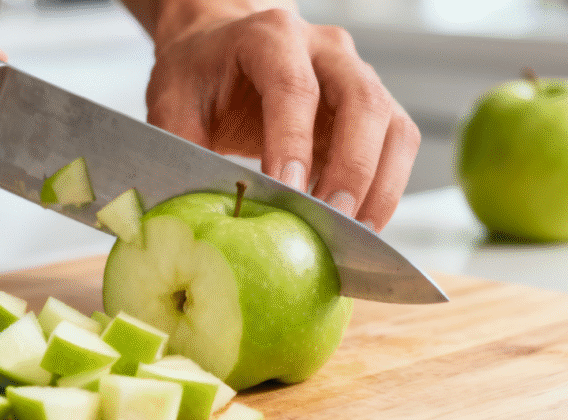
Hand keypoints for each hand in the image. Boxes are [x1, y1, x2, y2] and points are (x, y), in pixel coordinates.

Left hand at [129, 2, 420, 230]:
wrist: (218, 49)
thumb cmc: (196, 75)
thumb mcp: (170, 102)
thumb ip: (180, 148)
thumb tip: (192, 207)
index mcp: (269, 37)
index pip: (293, 89)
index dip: (294, 143)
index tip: (289, 192)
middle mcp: (325, 49)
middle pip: (362, 102)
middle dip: (353, 168)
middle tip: (333, 221)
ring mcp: (356, 75)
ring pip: (393, 126)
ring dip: (381, 184)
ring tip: (355, 234)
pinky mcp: (372, 108)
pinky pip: (396, 146)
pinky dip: (385, 188)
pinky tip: (359, 224)